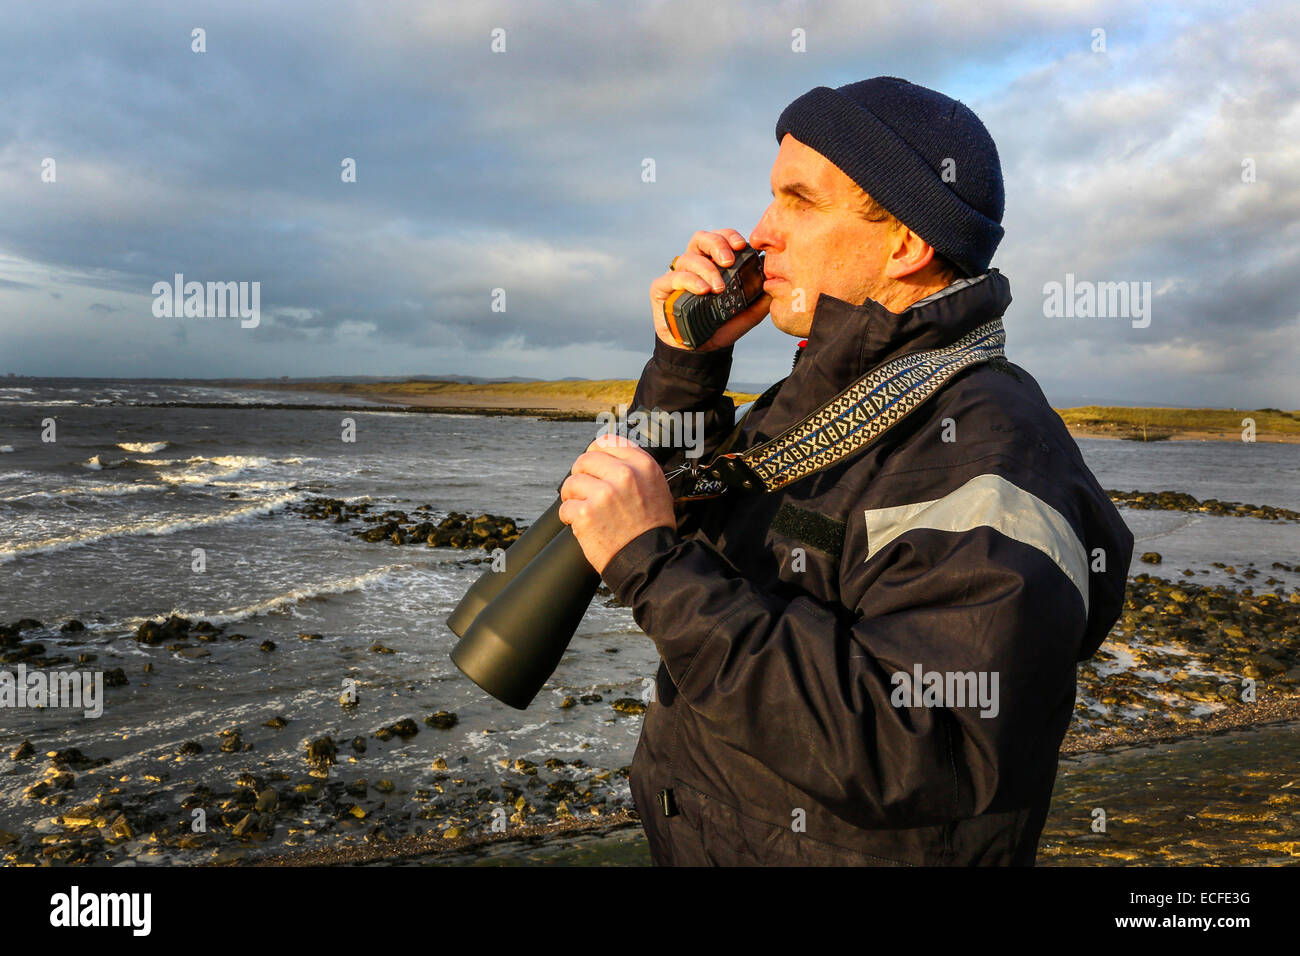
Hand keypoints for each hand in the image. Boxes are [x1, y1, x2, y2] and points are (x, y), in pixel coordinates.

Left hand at [558, 433, 675, 574]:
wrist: (649, 559)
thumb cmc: (652, 527)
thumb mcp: (656, 487)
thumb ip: (635, 467)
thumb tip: (608, 454)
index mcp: (642, 465)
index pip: (607, 442)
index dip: (595, 453)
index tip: (592, 465)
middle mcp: (624, 475)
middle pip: (585, 460)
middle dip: (581, 475)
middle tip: (584, 491)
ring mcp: (603, 494)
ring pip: (571, 483)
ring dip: (573, 497)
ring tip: (584, 509)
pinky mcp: (586, 513)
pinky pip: (565, 507)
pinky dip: (570, 517)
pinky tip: (582, 524)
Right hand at [650, 228, 771, 351]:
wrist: (699, 350)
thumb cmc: (719, 327)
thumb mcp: (746, 315)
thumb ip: (759, 300)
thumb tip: (774, 285)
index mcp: (713, 263)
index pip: (719, 239)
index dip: (729, 236)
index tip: (742, 245)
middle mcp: (694, 265)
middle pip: (701, 238)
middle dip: (716, 244)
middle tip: (729, 261)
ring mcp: (676, 275)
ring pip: (688, 257)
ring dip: (706, 269)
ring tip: (718, 288)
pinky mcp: (661, 288)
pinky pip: (673, 277)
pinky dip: (689, 281)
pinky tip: (702, 290)